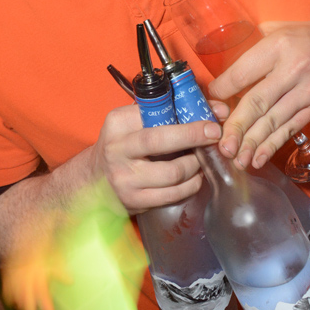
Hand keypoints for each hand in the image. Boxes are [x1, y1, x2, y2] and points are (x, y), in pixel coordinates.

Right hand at [1, 235, 70, 309]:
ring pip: (18, 306)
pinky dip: (14, 303)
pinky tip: (19, 307)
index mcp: (38, 280)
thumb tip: (71, 282)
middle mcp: (25, 285)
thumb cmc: (42, 249)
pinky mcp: (7, 281)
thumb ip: (61, 272)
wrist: (22, 238)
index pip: (44, 303)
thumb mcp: (55, 258)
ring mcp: (14, 284)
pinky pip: (8, 298)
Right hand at [92, 102, 223, 212]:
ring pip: (172, 172)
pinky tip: (194, 177)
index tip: (210, 116)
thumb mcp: (132, 123)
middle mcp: (117, 149)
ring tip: (201, 159)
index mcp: (118, 124)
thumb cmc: (123, 146)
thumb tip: (214, 108)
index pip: (154, 113)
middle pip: (160, 141)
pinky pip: (172, 194)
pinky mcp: (134, 201)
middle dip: (192, 136)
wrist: (94, 180)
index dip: (185, 115)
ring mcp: (125, 178)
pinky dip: (190, 185)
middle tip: (214, 134)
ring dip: (195, 165)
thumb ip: (166, 112)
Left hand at [208, 15, 309, 168]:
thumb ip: (254, 44)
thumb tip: (226, 60)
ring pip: (274, 122)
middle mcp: (294, 70)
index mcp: (279, 46)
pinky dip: (273, 145)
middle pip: (258, 103)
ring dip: (253, 143)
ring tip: (236, 159)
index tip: (210, 101)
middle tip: (221, 145)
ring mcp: (308, 92)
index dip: (222, 90)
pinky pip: (291, 129)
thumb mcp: (282, 28)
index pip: (243, 73)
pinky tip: (258, 158)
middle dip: (236, 127)